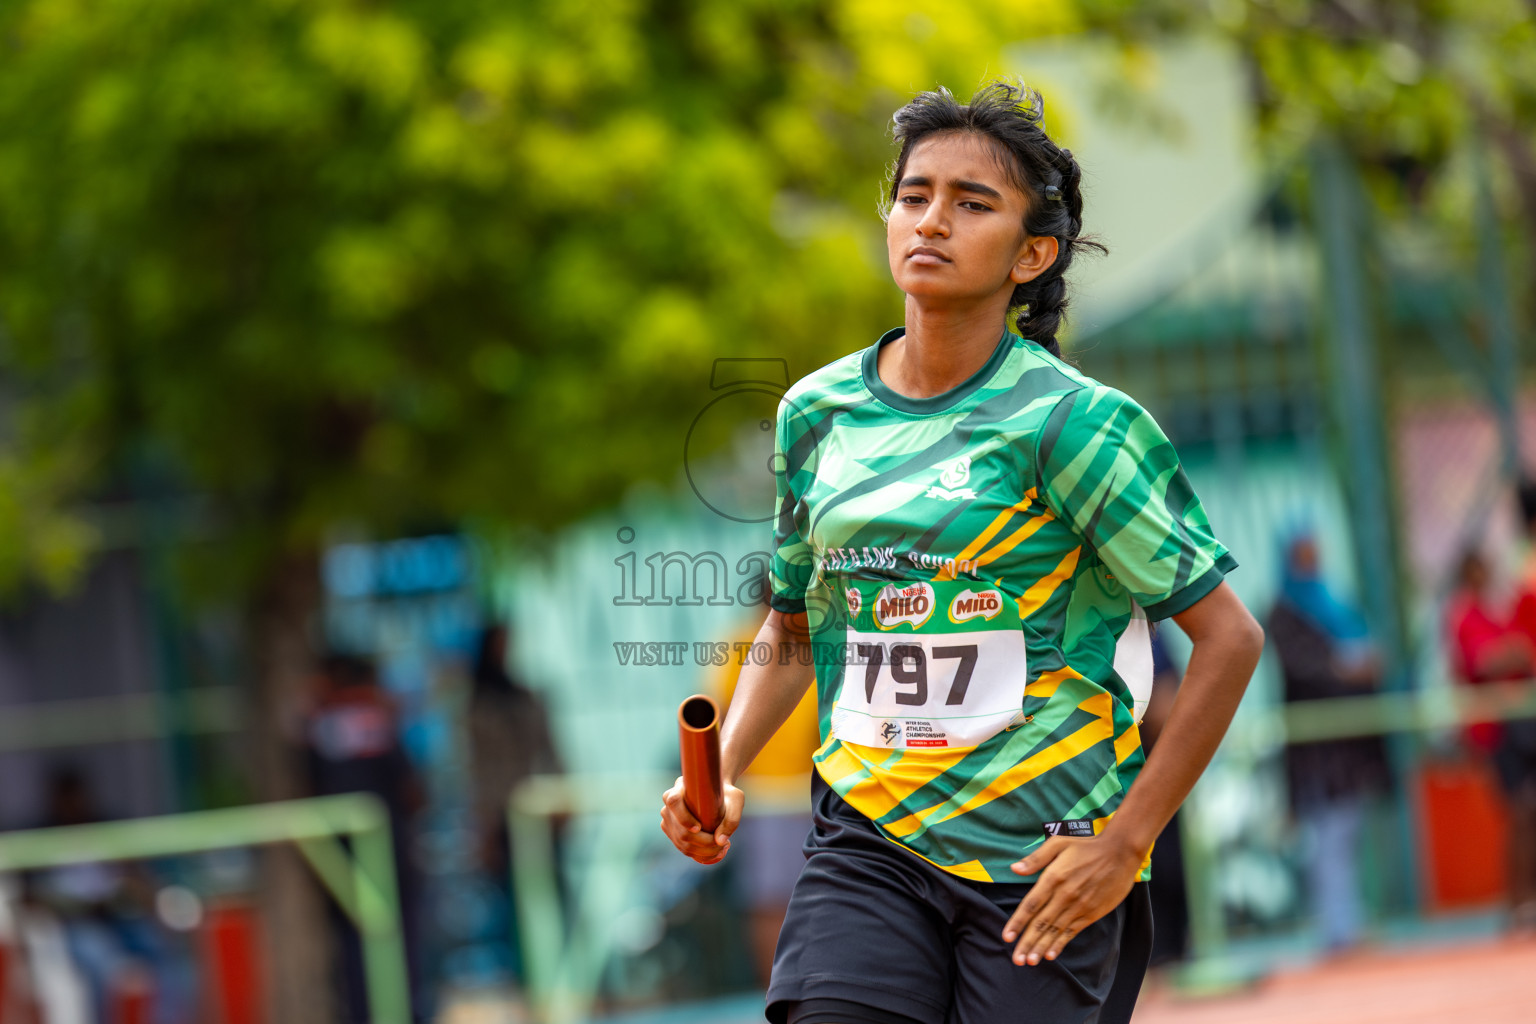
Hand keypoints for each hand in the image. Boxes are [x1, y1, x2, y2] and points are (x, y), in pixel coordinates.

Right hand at [659, 776, 743, 864]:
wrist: (716, 796)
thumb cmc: (725, 794)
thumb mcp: (735, 800)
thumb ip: (731, 819)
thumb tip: (720, 841)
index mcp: (678, 790)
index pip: (674, 802)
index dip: (684, 817)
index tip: (699, 828)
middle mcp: (669, 807)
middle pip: (681, 831)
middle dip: (703, 843)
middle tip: (723, 845)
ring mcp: (669, 822)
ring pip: (682, 844)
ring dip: (703, 852)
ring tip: (723, 849)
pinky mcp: (673, 834)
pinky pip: (683, 849)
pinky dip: (700, 855)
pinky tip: (716, 854)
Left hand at [1001, 832, 1142, 965]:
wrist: (1120, 853)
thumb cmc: (1086, 846)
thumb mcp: (1058, 843)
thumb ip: (1036, 858)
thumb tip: (1015, 868)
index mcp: (1053, 877)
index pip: (1031, 905)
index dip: (1017, 922)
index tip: (1006, 937)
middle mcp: (1064, 895)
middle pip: (1041, 923)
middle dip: (1027, 943)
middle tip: (1016, 959)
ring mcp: (1079, 906)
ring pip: (1055, 931)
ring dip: (1041, 947)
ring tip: (1030, 962)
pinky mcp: (1092, 913)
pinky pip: (1073, 931)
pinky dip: (1061, 943)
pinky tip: (1051, 954)